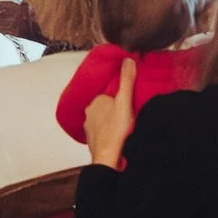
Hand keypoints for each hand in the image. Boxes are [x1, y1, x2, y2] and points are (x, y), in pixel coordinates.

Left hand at [83, 56, 138, 172]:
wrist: (109, 158)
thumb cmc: (117, 130)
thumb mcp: (125, 101)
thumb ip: (126, 81)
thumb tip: (127, 60)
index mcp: (95, 101)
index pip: (106, 93)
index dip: (117, 96)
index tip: (126, 101)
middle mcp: (89, 113)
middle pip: (103, 106)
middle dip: (113, 109)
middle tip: (128, 114)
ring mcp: (89, 127)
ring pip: (101, 120)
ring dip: (110, 122)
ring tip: (124, 126)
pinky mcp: (92, 140)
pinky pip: (101, 133)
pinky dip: (108, 133)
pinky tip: (117, 137)